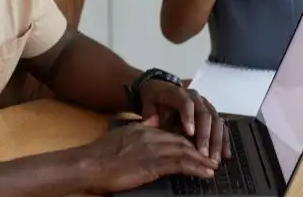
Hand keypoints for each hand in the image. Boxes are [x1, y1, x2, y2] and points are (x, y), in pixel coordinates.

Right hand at [83, 118, 218, 192]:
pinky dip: (196, 168)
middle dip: (199, 149)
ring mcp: (152, 149)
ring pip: (185, 151)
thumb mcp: (119, 138)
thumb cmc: (99, 156)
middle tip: (212, 157)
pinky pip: (180, 164)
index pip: (171, 133)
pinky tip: (206, 173)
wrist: (88, 164)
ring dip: (202, 160)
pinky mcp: (152, 164)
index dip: (187, 141)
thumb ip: (134, 135)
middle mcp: (151, 135)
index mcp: (143, 129)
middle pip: (182, 140)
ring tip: (214, 167)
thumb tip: (144, 134)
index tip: (198, 148)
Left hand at [138, 81, 229, 161]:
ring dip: (216, 142)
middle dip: (205, 136)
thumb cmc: (155, 101)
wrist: (161, 91)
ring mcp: (207, 106)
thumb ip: (150, 114)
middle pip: (205, 114)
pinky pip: (222, 127)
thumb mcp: (149, 104)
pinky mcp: (213, 115)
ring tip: (214, 160)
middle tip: (203, 155)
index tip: (190, 133)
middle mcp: (196, 98)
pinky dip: (224, 141)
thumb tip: (150, 123)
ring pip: (216, 122)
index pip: (186, 103)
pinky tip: (225, 156)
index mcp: (178, 93)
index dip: (189, 117)